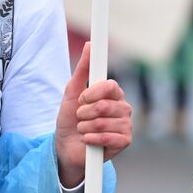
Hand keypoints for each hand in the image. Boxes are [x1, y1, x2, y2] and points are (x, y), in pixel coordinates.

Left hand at [54, 42, 131, 187]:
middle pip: (104, 105)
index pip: (110, 86)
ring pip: (103, 122)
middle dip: (84, 113)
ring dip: (85, 127)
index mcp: (113, 93)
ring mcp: (126, 125)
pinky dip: (91, 139)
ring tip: (83, 130)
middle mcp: (123, 107)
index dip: (92, 93)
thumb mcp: (72, 93)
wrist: (67, 148)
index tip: (81, 99)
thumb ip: (82, 70)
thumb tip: (90, 45)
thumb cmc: (71, 119)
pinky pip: (107, 137)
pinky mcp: (124, 141)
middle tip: (80, 117)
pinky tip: (88, 140)